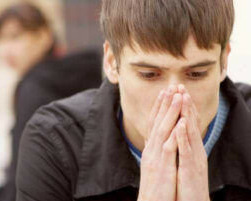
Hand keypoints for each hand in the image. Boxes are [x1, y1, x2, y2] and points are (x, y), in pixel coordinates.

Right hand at [138, 85, 180, 200]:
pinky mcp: (162, 166)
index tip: (164, 93)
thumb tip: (157, 138)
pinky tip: (181, 121)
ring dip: (170, 112)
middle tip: (170, 86)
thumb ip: (155, 150)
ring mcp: (155, 156)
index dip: (159, 107)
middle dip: (164, 103)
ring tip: (177, 96)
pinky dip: (175, 133)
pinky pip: (169, 147)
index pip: (154, 123)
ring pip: (163, 130)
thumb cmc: (155, 184)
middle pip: (157, 122)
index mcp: (150, 148)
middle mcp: (151, 149)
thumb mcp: (154, 164)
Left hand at [175, 89, 209, 200]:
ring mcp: (194, 158)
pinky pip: (187, 150)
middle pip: (189, 123)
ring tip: (182, 97)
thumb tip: (175, 132)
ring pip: (190, 132)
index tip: (175, 91)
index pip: (185, 122)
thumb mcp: (182, 160)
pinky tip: (180, 125)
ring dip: (186, 114)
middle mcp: (194, 149)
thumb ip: (180, 146)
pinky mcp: (191, 169)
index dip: (181, 106)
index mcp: (190, 146)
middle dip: (184, 104)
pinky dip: (183, 137)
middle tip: (179, 85)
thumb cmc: (186, 182)